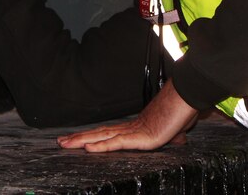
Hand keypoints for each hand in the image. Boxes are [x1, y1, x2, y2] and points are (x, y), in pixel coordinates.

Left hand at [56, 79, 197, 151]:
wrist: (186, 99)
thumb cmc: (180, 110)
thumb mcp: (173, 128)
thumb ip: (171, 134)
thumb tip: (179, 137)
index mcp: (134, 127)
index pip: (107, 132)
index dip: (91, 136)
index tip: (76, 140)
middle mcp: (129, 128)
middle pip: (98, 133)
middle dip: (79, 138)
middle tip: (60, 142)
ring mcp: (133, 131)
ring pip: (101, 137)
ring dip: (82, 141)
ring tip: (65, 144)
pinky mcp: (139, 137)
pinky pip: (116, 143)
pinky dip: (101, 146)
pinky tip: (88, 148)